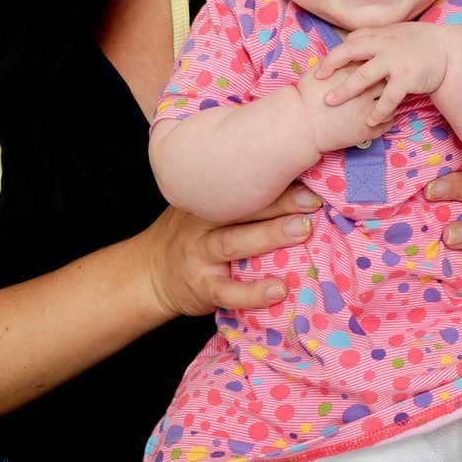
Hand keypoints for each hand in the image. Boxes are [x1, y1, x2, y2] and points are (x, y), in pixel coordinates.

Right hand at [141, 184, 321, 316]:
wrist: (148, 274)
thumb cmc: (188, 236)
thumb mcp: (203, 209)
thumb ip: (236, 199)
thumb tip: (293, 184)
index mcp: (207, 200)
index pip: (241, 185)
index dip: (274, 179)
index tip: (305, 169)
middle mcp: (201, 223)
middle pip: (241, 209)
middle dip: (279, 202)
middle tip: (313, 200)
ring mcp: (199, 256)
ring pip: (234, 243)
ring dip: (269, 236)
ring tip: (302, 231)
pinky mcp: (201, 287)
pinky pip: (228, 291)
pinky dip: (254, 292)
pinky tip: (280, 289)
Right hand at [295, 61, 394, 152]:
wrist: (301, 126)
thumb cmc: (305, 98)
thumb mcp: (317, 71)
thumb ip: (334, 61)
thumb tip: (344, 56)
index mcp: (353, 75)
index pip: (375, 64)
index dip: (377, 64)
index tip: (377, 65)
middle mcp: (365, 92)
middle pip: (387, 81)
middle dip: (389, 80)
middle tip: (388, 79)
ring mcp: (368, 112)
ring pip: (392, 102)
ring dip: (390, 100)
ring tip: (386, 98)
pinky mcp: (368, 130)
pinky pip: (389, 122)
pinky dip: (387, 117)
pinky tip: (382, 115)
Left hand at [317, 24, 459, 124]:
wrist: (448, 51)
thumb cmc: (420, 44)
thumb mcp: (395, 34)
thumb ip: (374, 39)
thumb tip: (351, 43)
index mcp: (379, 35)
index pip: (350, 42)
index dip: (334, 54)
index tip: (321, 66)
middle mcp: (383, 45)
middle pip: (349, 53)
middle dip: (330, 65)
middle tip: (318, 79)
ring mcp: (394, 61)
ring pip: (363, 76)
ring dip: (345, 90)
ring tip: (331, 102)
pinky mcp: (406, 78)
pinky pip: (387, 97)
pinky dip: (377, 110)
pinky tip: (369, 120)